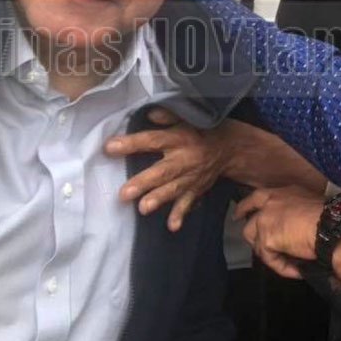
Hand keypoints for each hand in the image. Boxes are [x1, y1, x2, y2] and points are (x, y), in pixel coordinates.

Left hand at [106, 108, 233, 231]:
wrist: (230, 148)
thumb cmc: (201, 131)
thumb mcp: (187, 117)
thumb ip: (167, 116)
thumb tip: (149, 113)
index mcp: (179, 138)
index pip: (153, 140)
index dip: (132, 144)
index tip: (110, 147)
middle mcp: (185, 159)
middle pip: (162, 171)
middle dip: (144, 182)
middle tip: (124, 193)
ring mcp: (191, 176)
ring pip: (173, 189)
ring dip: (159, 199)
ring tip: (143, 208)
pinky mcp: (196, 189)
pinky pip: (188, 202)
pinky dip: (180, 214)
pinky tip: (172, 226)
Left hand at [234, 186, 325, 278]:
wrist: (331, 226)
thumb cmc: (331, 216)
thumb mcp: (310, 205)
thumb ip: (296, 211)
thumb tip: (295, 227)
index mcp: (282, 193)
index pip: (258, 197)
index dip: (246, 207)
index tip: (239, 215)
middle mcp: (269, 203)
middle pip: (249, 223)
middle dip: (252, 236)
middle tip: (257, 246)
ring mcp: (265, 220)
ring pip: (256, 243)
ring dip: (270, 254)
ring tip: (286, 261)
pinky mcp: (266, 239)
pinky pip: (270, 259)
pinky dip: (283, 267)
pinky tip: (297, 271)